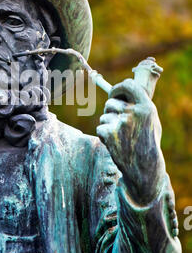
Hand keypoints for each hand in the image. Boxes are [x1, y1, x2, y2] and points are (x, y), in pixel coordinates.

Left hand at [96, 78, 165, 204]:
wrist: (144, 168)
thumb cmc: (148, 143)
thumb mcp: (151, 121)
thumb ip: (140, 104)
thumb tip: (125, 88)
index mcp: (146, 107)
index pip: (128, 85)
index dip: (118, 88)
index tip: (114, 93)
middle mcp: (133, 112)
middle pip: (111, 102)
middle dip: (110, 111)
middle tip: (116, 122)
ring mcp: (121, 123)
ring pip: (104, 116)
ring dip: (108, 125)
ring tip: (120, 137)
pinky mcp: (109, 133)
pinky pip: (100, 128)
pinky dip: (104, 136)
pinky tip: (115, 144)